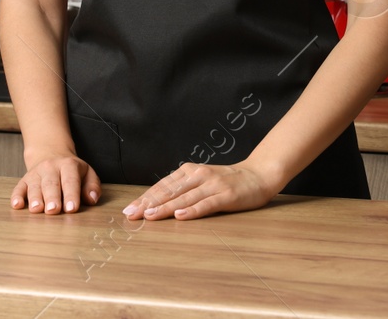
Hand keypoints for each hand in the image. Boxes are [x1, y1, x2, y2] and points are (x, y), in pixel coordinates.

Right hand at [11, 150, 100, 214]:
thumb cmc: (72, 172)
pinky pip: (19, 188)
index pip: (70, 181)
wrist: (51, 155)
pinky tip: (17, 205)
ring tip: (37, 209)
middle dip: (52, 197)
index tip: (72, 208)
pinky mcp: (24, 180)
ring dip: (35, 198)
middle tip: (54, 210)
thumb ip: (92, 186)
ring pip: (34, 186)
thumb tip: (91, 200)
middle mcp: (50, 167)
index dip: (71, 194)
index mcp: (68, 165)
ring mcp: (35, 173)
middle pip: (51, 183)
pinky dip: (17, 197)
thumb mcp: (87, 173)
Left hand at [122, 160, 281, 221]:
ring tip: (150, 216)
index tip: (129, 209)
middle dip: (148, 203)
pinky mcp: (226, 195)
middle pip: (169, 191)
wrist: (258, 175)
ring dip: (165, 207)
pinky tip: (180, 216)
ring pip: (184, 197)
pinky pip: (206, 204)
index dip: (145, 197)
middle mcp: (199, 175)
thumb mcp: (202, 180)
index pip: (163, 185)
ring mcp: (212, 185)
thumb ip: (183, 188)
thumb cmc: (227, 181)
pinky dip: (192, 210)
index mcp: (190, 171)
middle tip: (131, 214)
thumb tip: (157, 202)